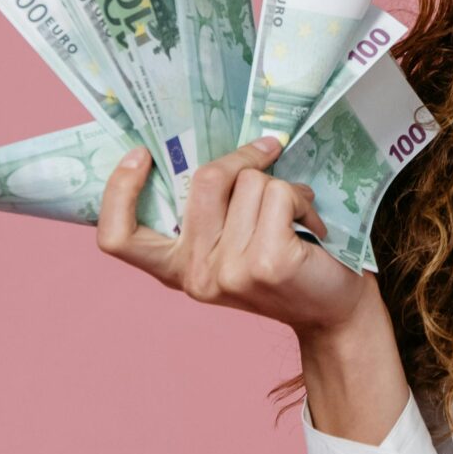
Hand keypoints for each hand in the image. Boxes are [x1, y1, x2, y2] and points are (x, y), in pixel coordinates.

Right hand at [92, 134, 373, 334]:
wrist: (334, 312)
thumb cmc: (285, 265)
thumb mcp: (233, 242)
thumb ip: (212, 210)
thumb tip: (211, 141)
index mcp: (177, 268)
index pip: (118, 238)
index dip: (118, 190)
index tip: (141, 154)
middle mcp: (195, 274)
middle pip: (206, 180)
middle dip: (243, 158)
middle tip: (268, 155)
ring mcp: (230, 271)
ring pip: (250, 183)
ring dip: (283, 186)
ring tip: (297, 215)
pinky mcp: (267, 262)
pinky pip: (279, 193)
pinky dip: (302, 198)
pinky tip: (311, 226)